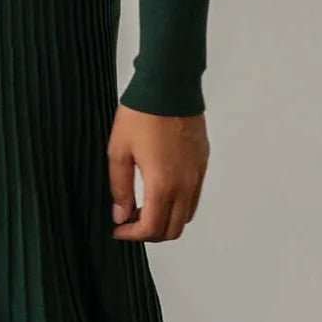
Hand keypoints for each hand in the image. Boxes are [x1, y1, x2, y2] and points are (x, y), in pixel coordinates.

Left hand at [108, 104, 209, 241]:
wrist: (169, 86)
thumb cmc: (141, 114)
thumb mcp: (119, 150)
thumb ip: (120, 187)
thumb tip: (122, 214)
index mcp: (162, 184)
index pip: (152, 228)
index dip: (133, 235)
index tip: (119, 229)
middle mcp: (185, 184)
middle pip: (173, 229)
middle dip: (150, 233)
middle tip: (130, 221)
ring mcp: (197, 174)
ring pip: (187, 215)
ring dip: (166, 220)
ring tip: (143, 207)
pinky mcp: (202, 163)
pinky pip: (194, 195)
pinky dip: (179, 204)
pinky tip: (160, 190)